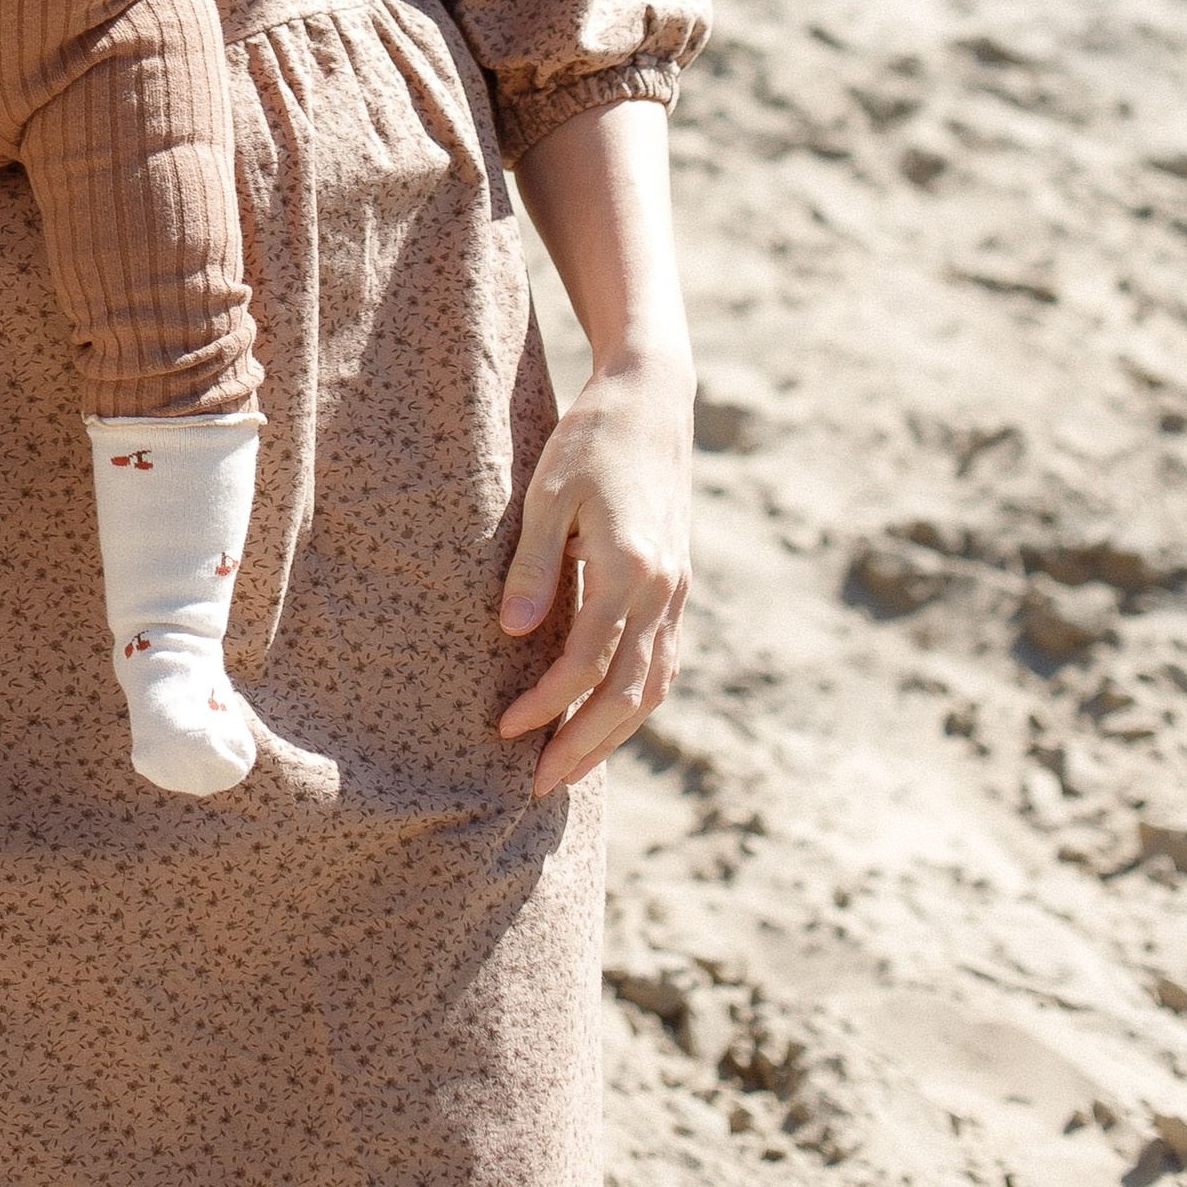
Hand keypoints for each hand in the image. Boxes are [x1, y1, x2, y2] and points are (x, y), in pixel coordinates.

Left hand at [495, 350, 692, 799]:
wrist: (652, 400)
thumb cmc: (589, 440)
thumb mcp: (545, 494)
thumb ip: (532, 567)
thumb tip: (512, 634)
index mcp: (628, 567)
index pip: (585, 663)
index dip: (546, 705)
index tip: (507, 730)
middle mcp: (662, 589)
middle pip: (628, 693)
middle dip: (584, 745)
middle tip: (541, 786)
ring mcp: (677, 590)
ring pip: (655, 685)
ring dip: (614, 733)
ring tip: (572, 766)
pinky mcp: (679, 584)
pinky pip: (664, 660)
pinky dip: (637, 700)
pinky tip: (608, 716)